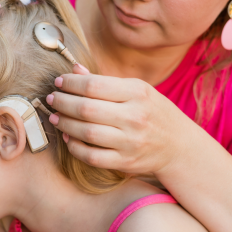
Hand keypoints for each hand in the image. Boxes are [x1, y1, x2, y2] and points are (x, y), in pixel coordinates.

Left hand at [47, 65, 196, 174]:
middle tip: (52, 100)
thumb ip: (105, 81)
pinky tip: (69, 137)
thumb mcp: (137, 91)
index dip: (70, 83)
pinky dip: (75, 147)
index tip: (59, 82)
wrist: (179, 146)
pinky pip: (91, 156)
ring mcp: (130, 142)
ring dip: (65, 124)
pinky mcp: (126, 162)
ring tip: (55, 117)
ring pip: (86, 133)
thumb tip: (74, 69)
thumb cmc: (154, 113)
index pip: (93, 85)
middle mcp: (135, 117)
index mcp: (138, 93)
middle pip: (86, 109)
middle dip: (62, 103)